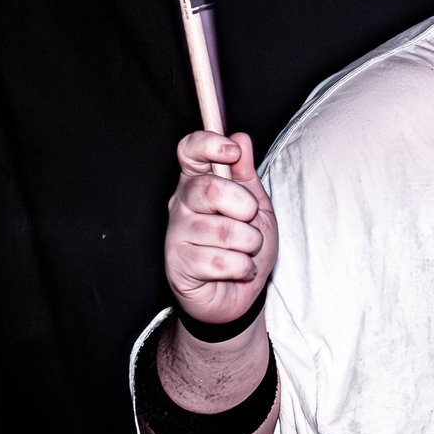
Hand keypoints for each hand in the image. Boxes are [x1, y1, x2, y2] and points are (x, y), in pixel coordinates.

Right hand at [164, 131, 277, 330]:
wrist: (239, 295)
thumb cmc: (245, 247)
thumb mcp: (257, 207)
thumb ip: (247, 174)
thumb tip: (240, 138)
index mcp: (198, 182)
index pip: (189, 151)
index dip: (208, 144)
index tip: (232, 151)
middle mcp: (181, 204)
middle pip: (208, 189)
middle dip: (244, 206)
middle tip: (249, 220)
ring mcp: (177, 234)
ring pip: (222, 230)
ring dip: (249, 244)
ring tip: (245, 252)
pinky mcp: (178, 265)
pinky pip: (221, 261)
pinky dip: (242, 268)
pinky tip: (237, 271)